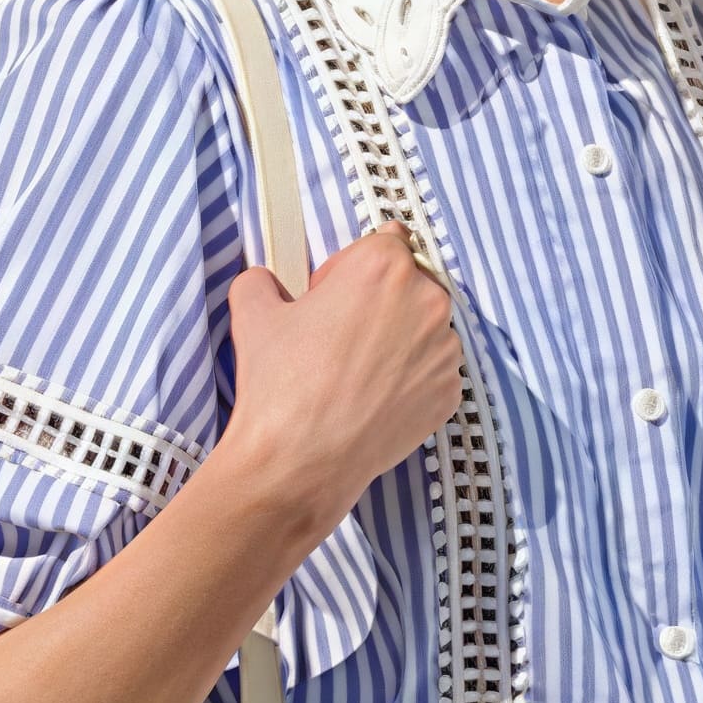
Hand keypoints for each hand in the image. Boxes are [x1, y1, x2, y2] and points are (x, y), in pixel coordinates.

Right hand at [218, 228, 462, 535]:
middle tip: (338, 335)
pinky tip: (372, 396)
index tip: (332, 293)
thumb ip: (265, 279)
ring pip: (424, 328)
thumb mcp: (253, 311)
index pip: (385, 242)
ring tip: (353, 371)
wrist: (301, 460)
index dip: (352, 267)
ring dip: (397, 339)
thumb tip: (269, 282)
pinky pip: (431, 372)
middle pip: (409, 284)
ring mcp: (444, 351)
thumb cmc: (281, 384)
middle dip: (379, 301)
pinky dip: (408, 379)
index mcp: (383, 267)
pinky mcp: (449, 393)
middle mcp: (426, 302)